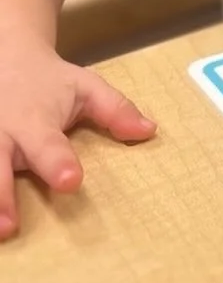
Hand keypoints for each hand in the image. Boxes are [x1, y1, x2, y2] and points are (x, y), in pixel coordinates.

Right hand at [0, 32, 156, 239]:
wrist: (7, 56)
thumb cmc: (51, 82)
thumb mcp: (86, 87)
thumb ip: (115, 110)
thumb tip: (149, 131)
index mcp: (35, 119)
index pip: (47, 144)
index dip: (58, 162)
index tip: (71, 181)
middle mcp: (3, 133)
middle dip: (2, 195)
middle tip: (10, 226)